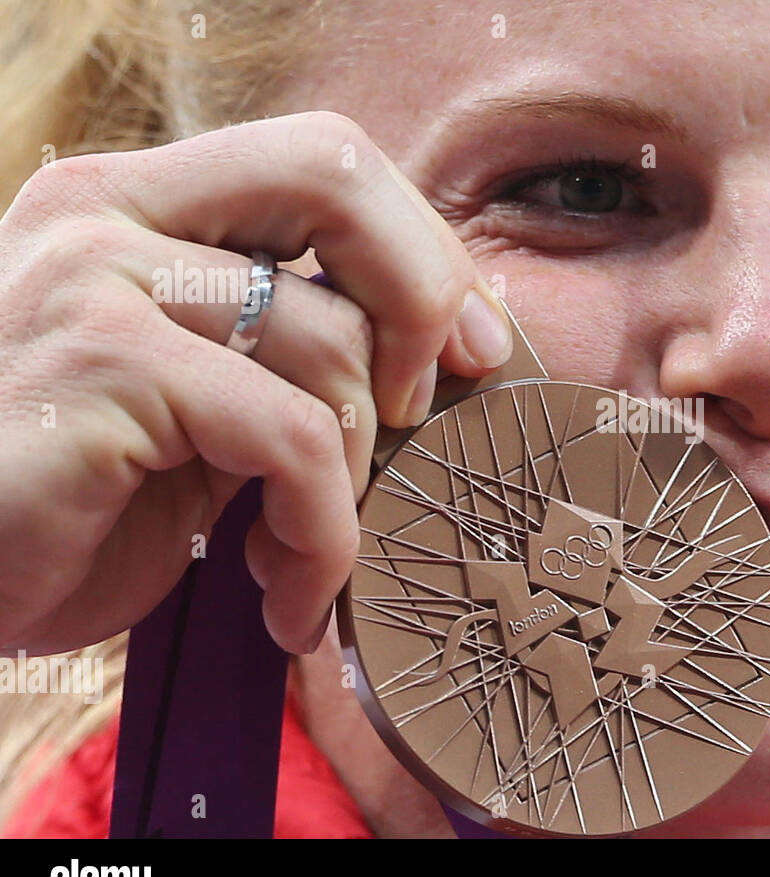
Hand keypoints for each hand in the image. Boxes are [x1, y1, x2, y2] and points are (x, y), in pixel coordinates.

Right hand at [0, 111, 513, 655]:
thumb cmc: (74, 504)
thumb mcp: (200, 405)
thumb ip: (289, 351)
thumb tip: (448, 347)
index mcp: (141, 204)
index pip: (323, 158)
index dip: (421, 248)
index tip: (468, 348)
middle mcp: (109, 211)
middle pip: (335, 176)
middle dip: (422, 297)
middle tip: (420, 414)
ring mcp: (94, 277)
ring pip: (329, 341)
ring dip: (356, 482)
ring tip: (307, 560)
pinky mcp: (99, 365)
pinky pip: (293, 437)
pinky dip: (321, 536)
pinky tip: (288, 599)